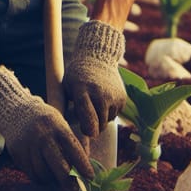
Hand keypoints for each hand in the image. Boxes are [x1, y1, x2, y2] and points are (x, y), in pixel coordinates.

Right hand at [0, 66, 93, 190]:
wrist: (17, 111)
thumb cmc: (46, 121)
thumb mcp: (61, 125)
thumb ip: (72, 144)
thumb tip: (84, 168)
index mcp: (58, 127)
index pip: (74, 149)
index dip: (83, 165)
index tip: (90, 177)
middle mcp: (43, 137)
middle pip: (59, 166)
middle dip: (68, 182)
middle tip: (74, 189)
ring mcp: (29, 146)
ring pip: (44, 174)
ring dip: (53, 181)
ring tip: (58, 179)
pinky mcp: (18, 154)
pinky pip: (32, 174)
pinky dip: (41, 179)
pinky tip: (45, 174)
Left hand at [62, 20, 126, 136]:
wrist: (98, 57)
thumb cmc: (77, 76)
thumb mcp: (67, 87)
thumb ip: (68, 107)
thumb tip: (69, 131)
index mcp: (82, 90)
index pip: (87, 116)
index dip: (87, 129)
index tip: (87, 133)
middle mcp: (100, 94)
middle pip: (99, 124)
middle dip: (93, 126)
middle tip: (86, 117)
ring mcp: (113, 96)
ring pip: (107, 121)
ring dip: (101, 118)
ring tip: (94, 102)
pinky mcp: (123, 98)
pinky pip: (115, 115)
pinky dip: (109, 112)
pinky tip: (103, 99)